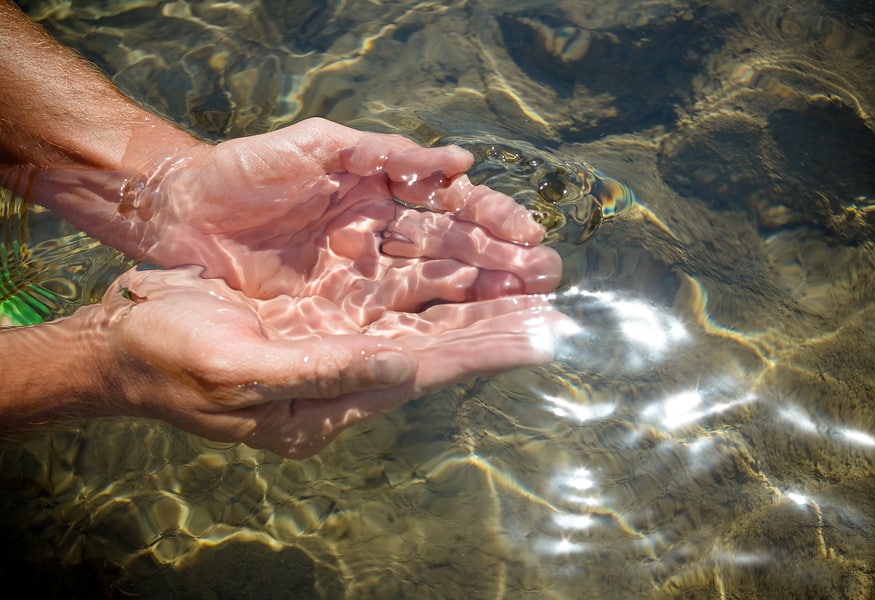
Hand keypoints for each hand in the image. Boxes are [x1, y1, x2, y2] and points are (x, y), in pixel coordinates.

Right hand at [105, 265, 569, 457]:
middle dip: (495, 324)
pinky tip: (461, 271)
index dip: (483, 351)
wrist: (127, 345)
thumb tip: (401, 365)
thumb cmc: (172, 360)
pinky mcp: (322, 314)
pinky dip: (431, 286)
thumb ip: (322, 372)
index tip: (541, 336)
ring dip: (473, 301)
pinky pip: (391, 299)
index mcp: (328, 401)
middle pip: (437, 345)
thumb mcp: (239, 369)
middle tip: (553, 303)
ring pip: (420, 318)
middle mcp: (344, 372)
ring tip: (527, 283)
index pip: (425, 371)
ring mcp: (334, 341)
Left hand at [121, 117, 557, 299]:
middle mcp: (379, 239)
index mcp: (379, 193)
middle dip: (501, 267)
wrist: (181, 211)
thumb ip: (386, 152)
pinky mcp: (337, 316)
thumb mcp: (317, 145)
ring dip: (483, 302)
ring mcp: (361, 280)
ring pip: (433, 293)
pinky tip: (474, 339)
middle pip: (451, 254)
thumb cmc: (246, 171)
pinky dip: (436, 332)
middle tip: (549, 280)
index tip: (528, 235)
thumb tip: (458, 162)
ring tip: (532, 313)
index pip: (448, 208)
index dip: (490, 220)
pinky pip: (395, 324)